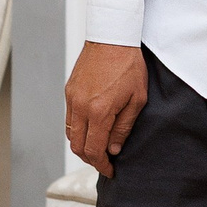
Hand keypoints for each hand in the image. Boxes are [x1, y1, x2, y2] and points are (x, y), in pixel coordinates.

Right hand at [65, 41, 147, 178]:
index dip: (102, 165)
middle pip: (77, 146)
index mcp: (99, 111)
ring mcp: (72, 98)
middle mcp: (81, 107)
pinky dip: (78, 129)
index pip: (94, 150)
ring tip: (98, 147)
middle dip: (90, 159)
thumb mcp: (137, 99)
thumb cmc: (129, 65)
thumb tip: (114, 149)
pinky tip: (91, 129)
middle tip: (104, 162)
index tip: (110, 170)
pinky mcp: (69, 91)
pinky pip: (70, 118)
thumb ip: (124, 128)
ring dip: (83, 145)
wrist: (112, 37)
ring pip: (71, 133)